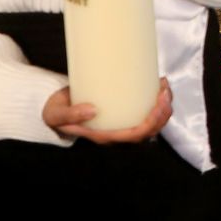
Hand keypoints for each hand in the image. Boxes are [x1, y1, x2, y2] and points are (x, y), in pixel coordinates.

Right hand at [43, 78, 172, 142]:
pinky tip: (160, 84)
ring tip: (165, 86)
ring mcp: (122, 123)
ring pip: (152, 122)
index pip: (135, 135)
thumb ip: (70, 115)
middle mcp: (117, 133)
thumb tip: (93, 110)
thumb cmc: (56, 111)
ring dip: (164, 106)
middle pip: (149, 130)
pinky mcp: (124, 112)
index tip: (159, 103)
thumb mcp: (56, 114)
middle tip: (165, 90)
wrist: (55, 108)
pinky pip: (146, 112)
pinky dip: (157, 100)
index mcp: (104, 137)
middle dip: (163, 112)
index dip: (152, 122)